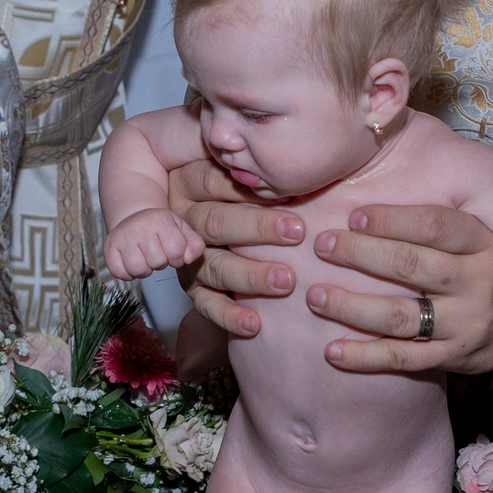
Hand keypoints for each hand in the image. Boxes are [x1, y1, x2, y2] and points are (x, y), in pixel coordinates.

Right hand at [104, 207, 204, 280]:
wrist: (133, 216)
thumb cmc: (160, 227)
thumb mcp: (182, 229)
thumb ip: (194, 244)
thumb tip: (188, 258)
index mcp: (161, 221)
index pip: (176, 252)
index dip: (177, 258)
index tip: (173, 251)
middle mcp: (140, 227)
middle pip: (157, 263)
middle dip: (160, 262)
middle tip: (157, 252)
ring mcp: (122, 238)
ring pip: (138, 269)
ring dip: (144, 269)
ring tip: (145, 258)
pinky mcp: (109, 248)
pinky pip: (119, 273)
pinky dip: (127, 273)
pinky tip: (131, 262)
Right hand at [167, 156, 304, 337]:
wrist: (236, 234)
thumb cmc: (256, 196)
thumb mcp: (252, 175)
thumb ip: (266, 172)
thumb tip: (308, 168)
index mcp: (190, 181)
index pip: (213, 181)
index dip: (249, 188)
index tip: (289, 193)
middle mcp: (183, 218)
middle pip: (215, 222)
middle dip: (257, 228)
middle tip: (297, 232)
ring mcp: (186, 256)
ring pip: (212, 266)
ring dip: (250, 275)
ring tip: (286, 281)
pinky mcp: (191, 288)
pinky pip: (206, 304)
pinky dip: (229, 315)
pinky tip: (255, 324)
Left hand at [307, 204, 492, 374]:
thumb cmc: (483, 271)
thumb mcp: (479, 237)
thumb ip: (440, 216)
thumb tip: (386, 169)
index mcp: (483, 243)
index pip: (435, 225)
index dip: (391, 219)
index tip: (353, 216)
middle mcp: (477, 282)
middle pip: (412, 266)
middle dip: (360, 254)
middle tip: (321, 245)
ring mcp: (465, 324)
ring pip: (400, 316)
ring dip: (351, 306)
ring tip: (315, 296)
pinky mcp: (452, 358)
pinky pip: (402, 358)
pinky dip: (364, 357)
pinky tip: (331, 350)